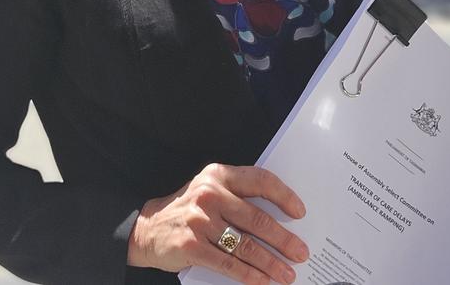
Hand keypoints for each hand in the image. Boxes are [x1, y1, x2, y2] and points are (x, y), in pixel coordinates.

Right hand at [127, 162, 309, 284]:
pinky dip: (249, 274)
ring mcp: (200, 220)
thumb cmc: (189, 209)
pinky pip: (228, 263)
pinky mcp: (192, 245)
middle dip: (283, 239)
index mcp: (219, 175)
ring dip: (270, 262)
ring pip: (245, 244)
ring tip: (287, 273)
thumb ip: (237, 196)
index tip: (299, 212)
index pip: (259, 180)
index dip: (283, 196)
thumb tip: (278, 219)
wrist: (148, 228)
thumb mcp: (209, 190)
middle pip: (256, 218)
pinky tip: (263, 281)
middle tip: (301, 252)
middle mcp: (210, 194)